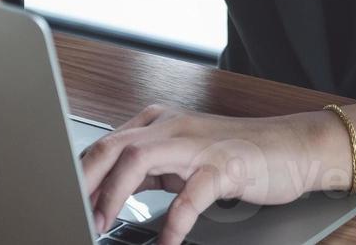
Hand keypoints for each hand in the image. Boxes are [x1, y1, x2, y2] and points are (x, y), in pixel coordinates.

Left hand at [78, 103, 345, 243]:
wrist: (294, 149)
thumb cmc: (238, 155)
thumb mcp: (183, 159)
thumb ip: (147, 170)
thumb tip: (101, 193)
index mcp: (159, 123)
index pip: (104, 145)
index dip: (78, 176)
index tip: (61, 205)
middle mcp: (174, 127)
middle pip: (112, 145)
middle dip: (83, 182)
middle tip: (70, 215)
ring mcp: (200, 144)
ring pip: (138, 158)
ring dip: (113, 194)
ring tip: (101, 225)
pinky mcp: (225, 166)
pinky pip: (190, 195)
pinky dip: (173, 222)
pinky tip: (166, 244)